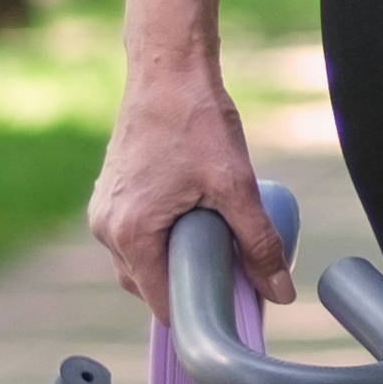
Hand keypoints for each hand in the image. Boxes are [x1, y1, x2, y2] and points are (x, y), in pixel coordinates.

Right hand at [86, 69, 288, 325]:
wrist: (167, 70)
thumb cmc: (196, 121)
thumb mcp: (237, 186)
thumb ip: (258, 244)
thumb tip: (280, 292)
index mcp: (130, 234)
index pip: (163, 304)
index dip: (200, 313)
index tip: (233, 308)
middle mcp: (106, 229)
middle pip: (151, 287)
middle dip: (190, 285)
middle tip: (233, 271)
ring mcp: (102, 211)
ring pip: (143, 262)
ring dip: (178, 260)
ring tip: (218, 240)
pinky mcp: (109, 196)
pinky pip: (137, 237)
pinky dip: (165, 239)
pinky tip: (197, 221)